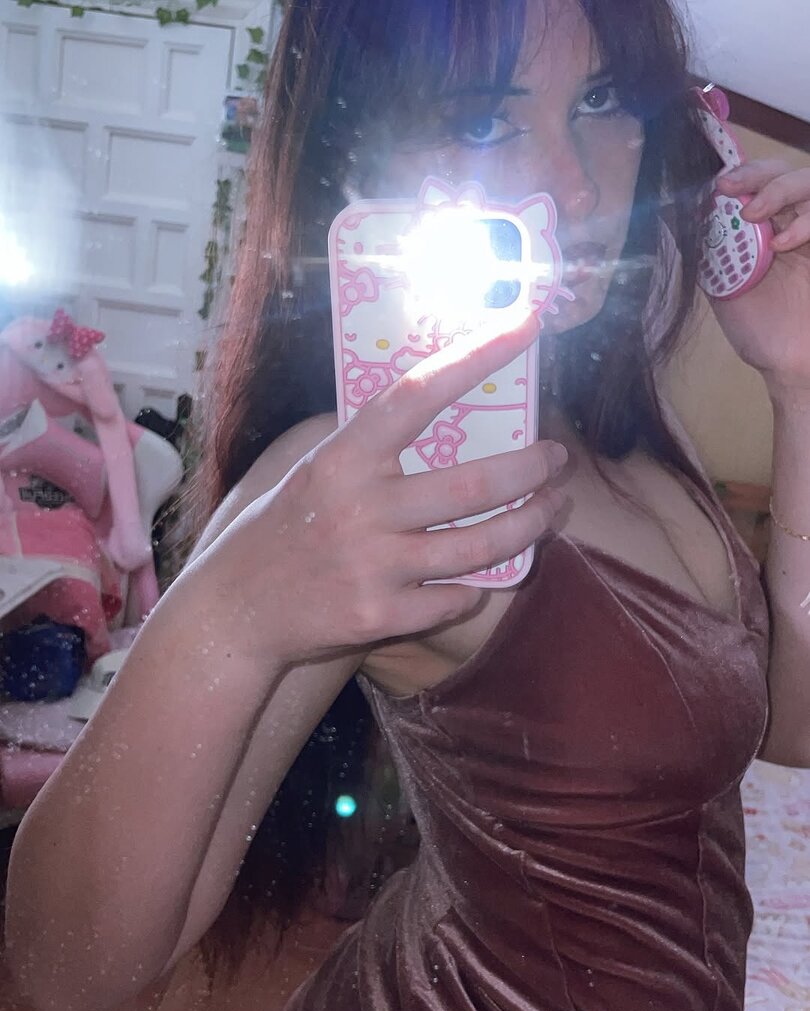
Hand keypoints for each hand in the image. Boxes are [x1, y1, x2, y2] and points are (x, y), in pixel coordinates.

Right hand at [212, 313, 567, 663]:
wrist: (239, 609)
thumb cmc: (284, 530)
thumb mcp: (316, 471)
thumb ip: (372, 448)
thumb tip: (446, 408)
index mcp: (343, 458)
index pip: (417, 395)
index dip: (476, 356)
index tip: (523, 323)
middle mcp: (360, 508)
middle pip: (474, 484)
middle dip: (531, 469)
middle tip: (557, 459)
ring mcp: (372, 566)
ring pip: (481, 546)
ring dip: (531, 525)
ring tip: (552, 510)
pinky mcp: (379, 616)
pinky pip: (457, 598)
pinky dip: (476, 587)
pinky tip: (483, 576)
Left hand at [712, 160, 809, 395]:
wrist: (788, 363)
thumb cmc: (757, 329)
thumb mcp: (721, 287)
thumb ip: (705, 252)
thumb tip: (671, 217)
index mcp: (760, 229)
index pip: (753, 182)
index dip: (739, 172)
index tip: (717, 183)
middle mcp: (788, 223)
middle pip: (781, 170)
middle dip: (755, 172)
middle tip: (731, 188)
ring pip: (808, 181)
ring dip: (778, 188)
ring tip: (754, 214)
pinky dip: (804, 221)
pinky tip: (782, 244)